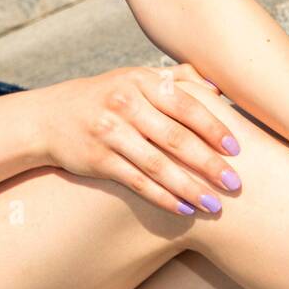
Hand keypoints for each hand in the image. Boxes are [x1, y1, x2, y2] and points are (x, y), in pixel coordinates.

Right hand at [37, 64, 240, 216]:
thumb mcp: (134, 78)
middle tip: (236, 183)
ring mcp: (110, 132)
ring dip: (189, 187)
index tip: (237, 149)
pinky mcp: (99, 160)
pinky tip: (184, 210)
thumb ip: (174, 79)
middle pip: (175, 137)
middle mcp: (125, 104)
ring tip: (214, 205)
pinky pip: (137, 183)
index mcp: (141, 81)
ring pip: (158, 165)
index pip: (185, 105)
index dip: (213, 127)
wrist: (50, 118)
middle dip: (208, 163)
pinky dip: (163, 198)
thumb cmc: (105, 98)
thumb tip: (217, 87)